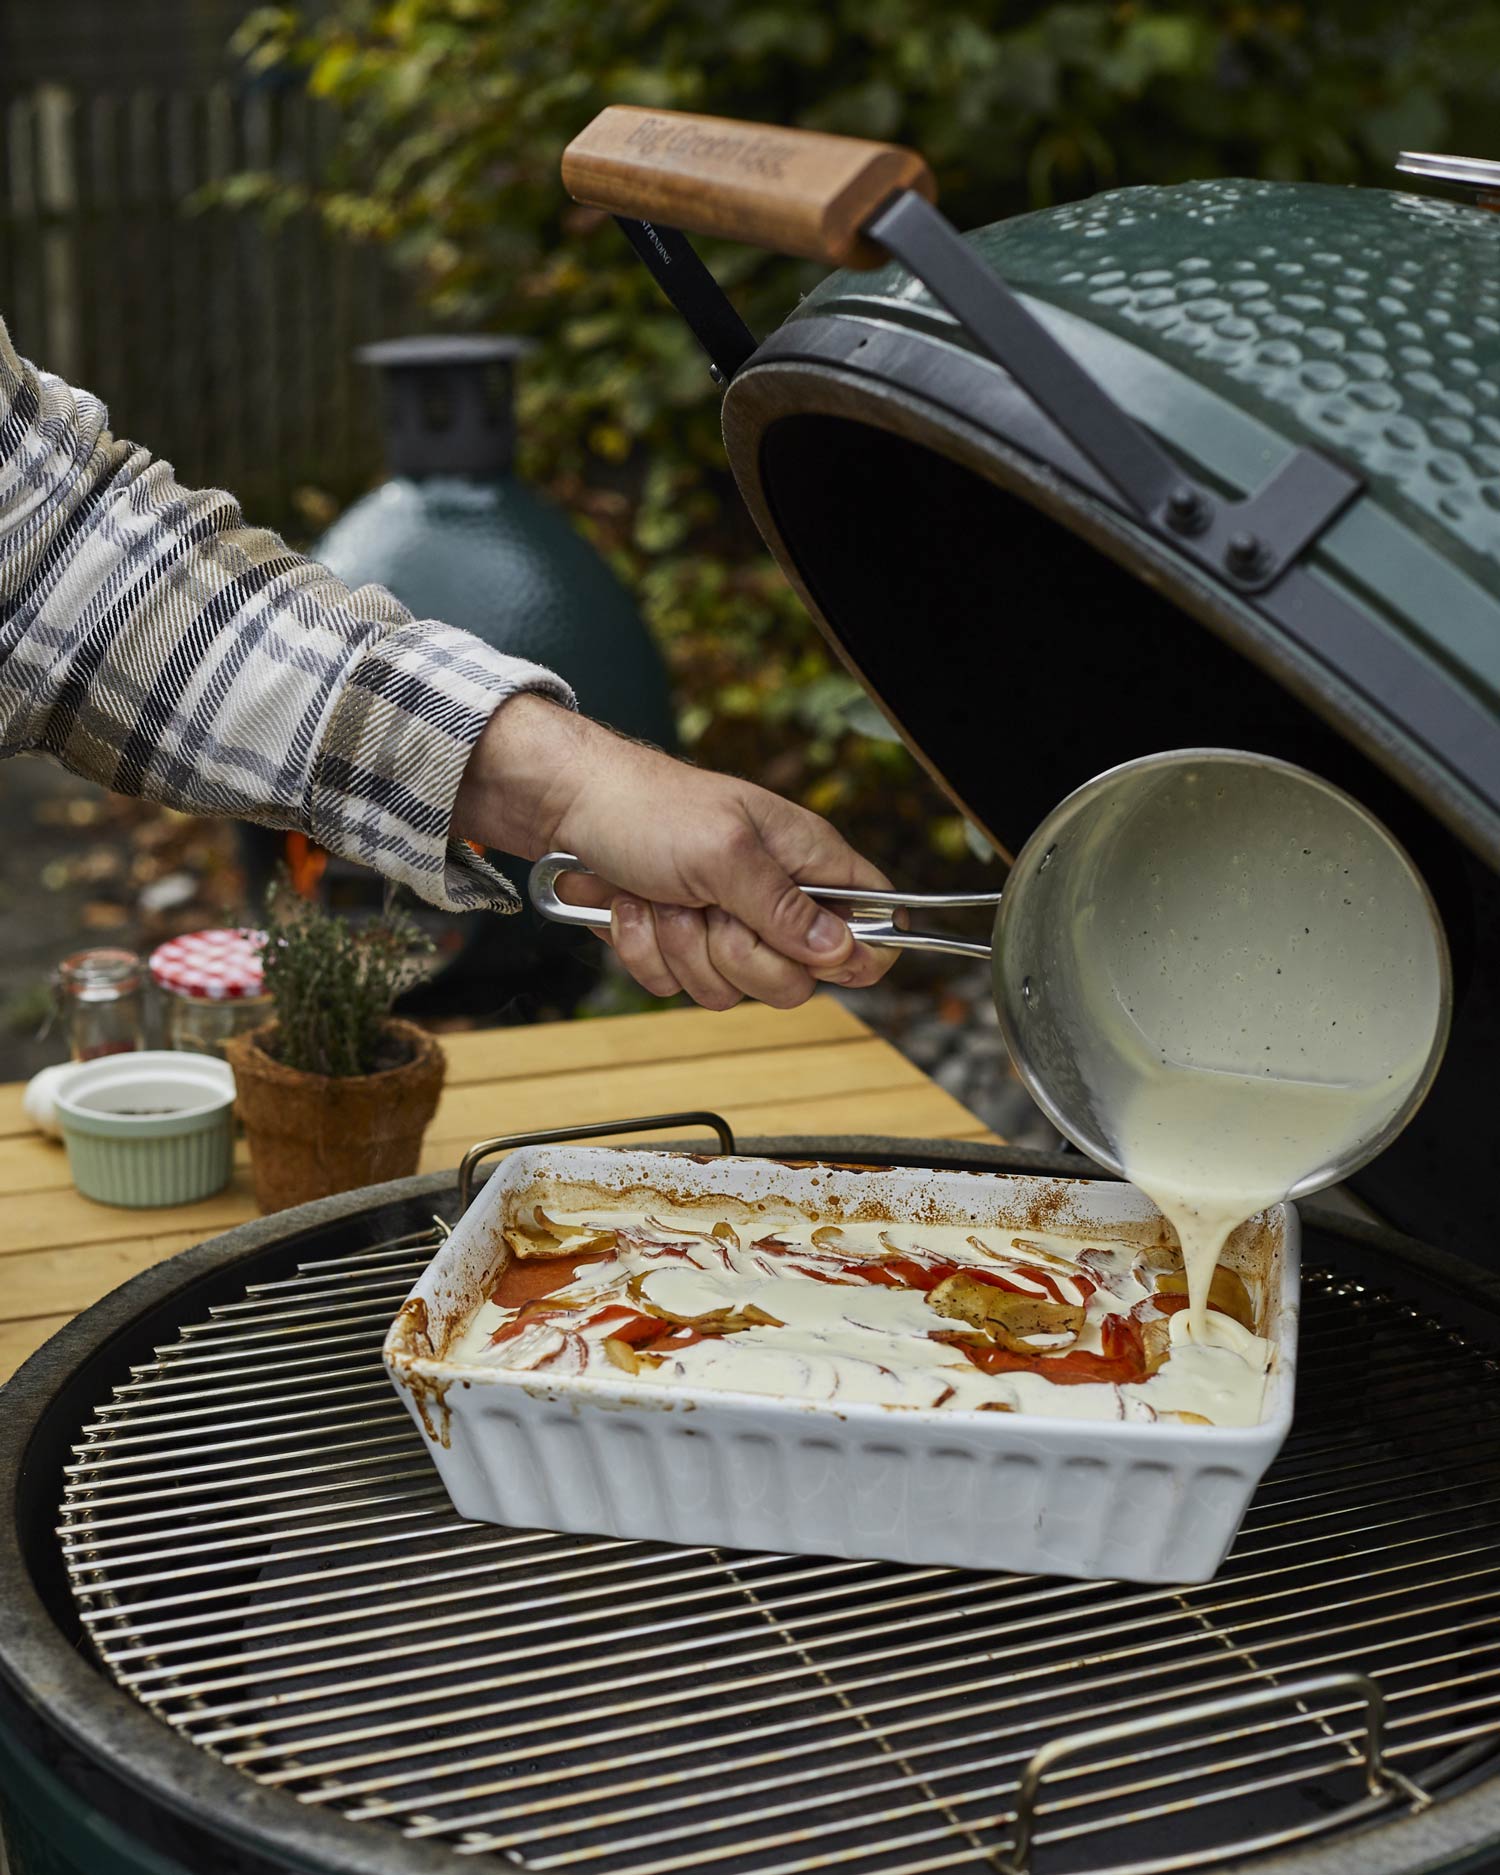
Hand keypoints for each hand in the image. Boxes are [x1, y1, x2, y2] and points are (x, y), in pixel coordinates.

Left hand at [454, 694, 895, 1009]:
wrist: (564, 806)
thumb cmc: (646, 808)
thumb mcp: (723, 853)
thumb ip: (784, 908)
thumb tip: (843, 951)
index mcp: (806, 860)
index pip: (874, 919)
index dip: (857, 951)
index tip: (809, 955)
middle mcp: (773, 897)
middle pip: (795, 980)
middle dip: (737, 955)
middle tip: (706, 908)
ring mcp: (725, 925)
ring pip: (730, 990)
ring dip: (680, 948)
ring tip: (659, 898)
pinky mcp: (680, 944)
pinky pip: (676, 987)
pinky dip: (644, 952)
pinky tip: (631, 909)